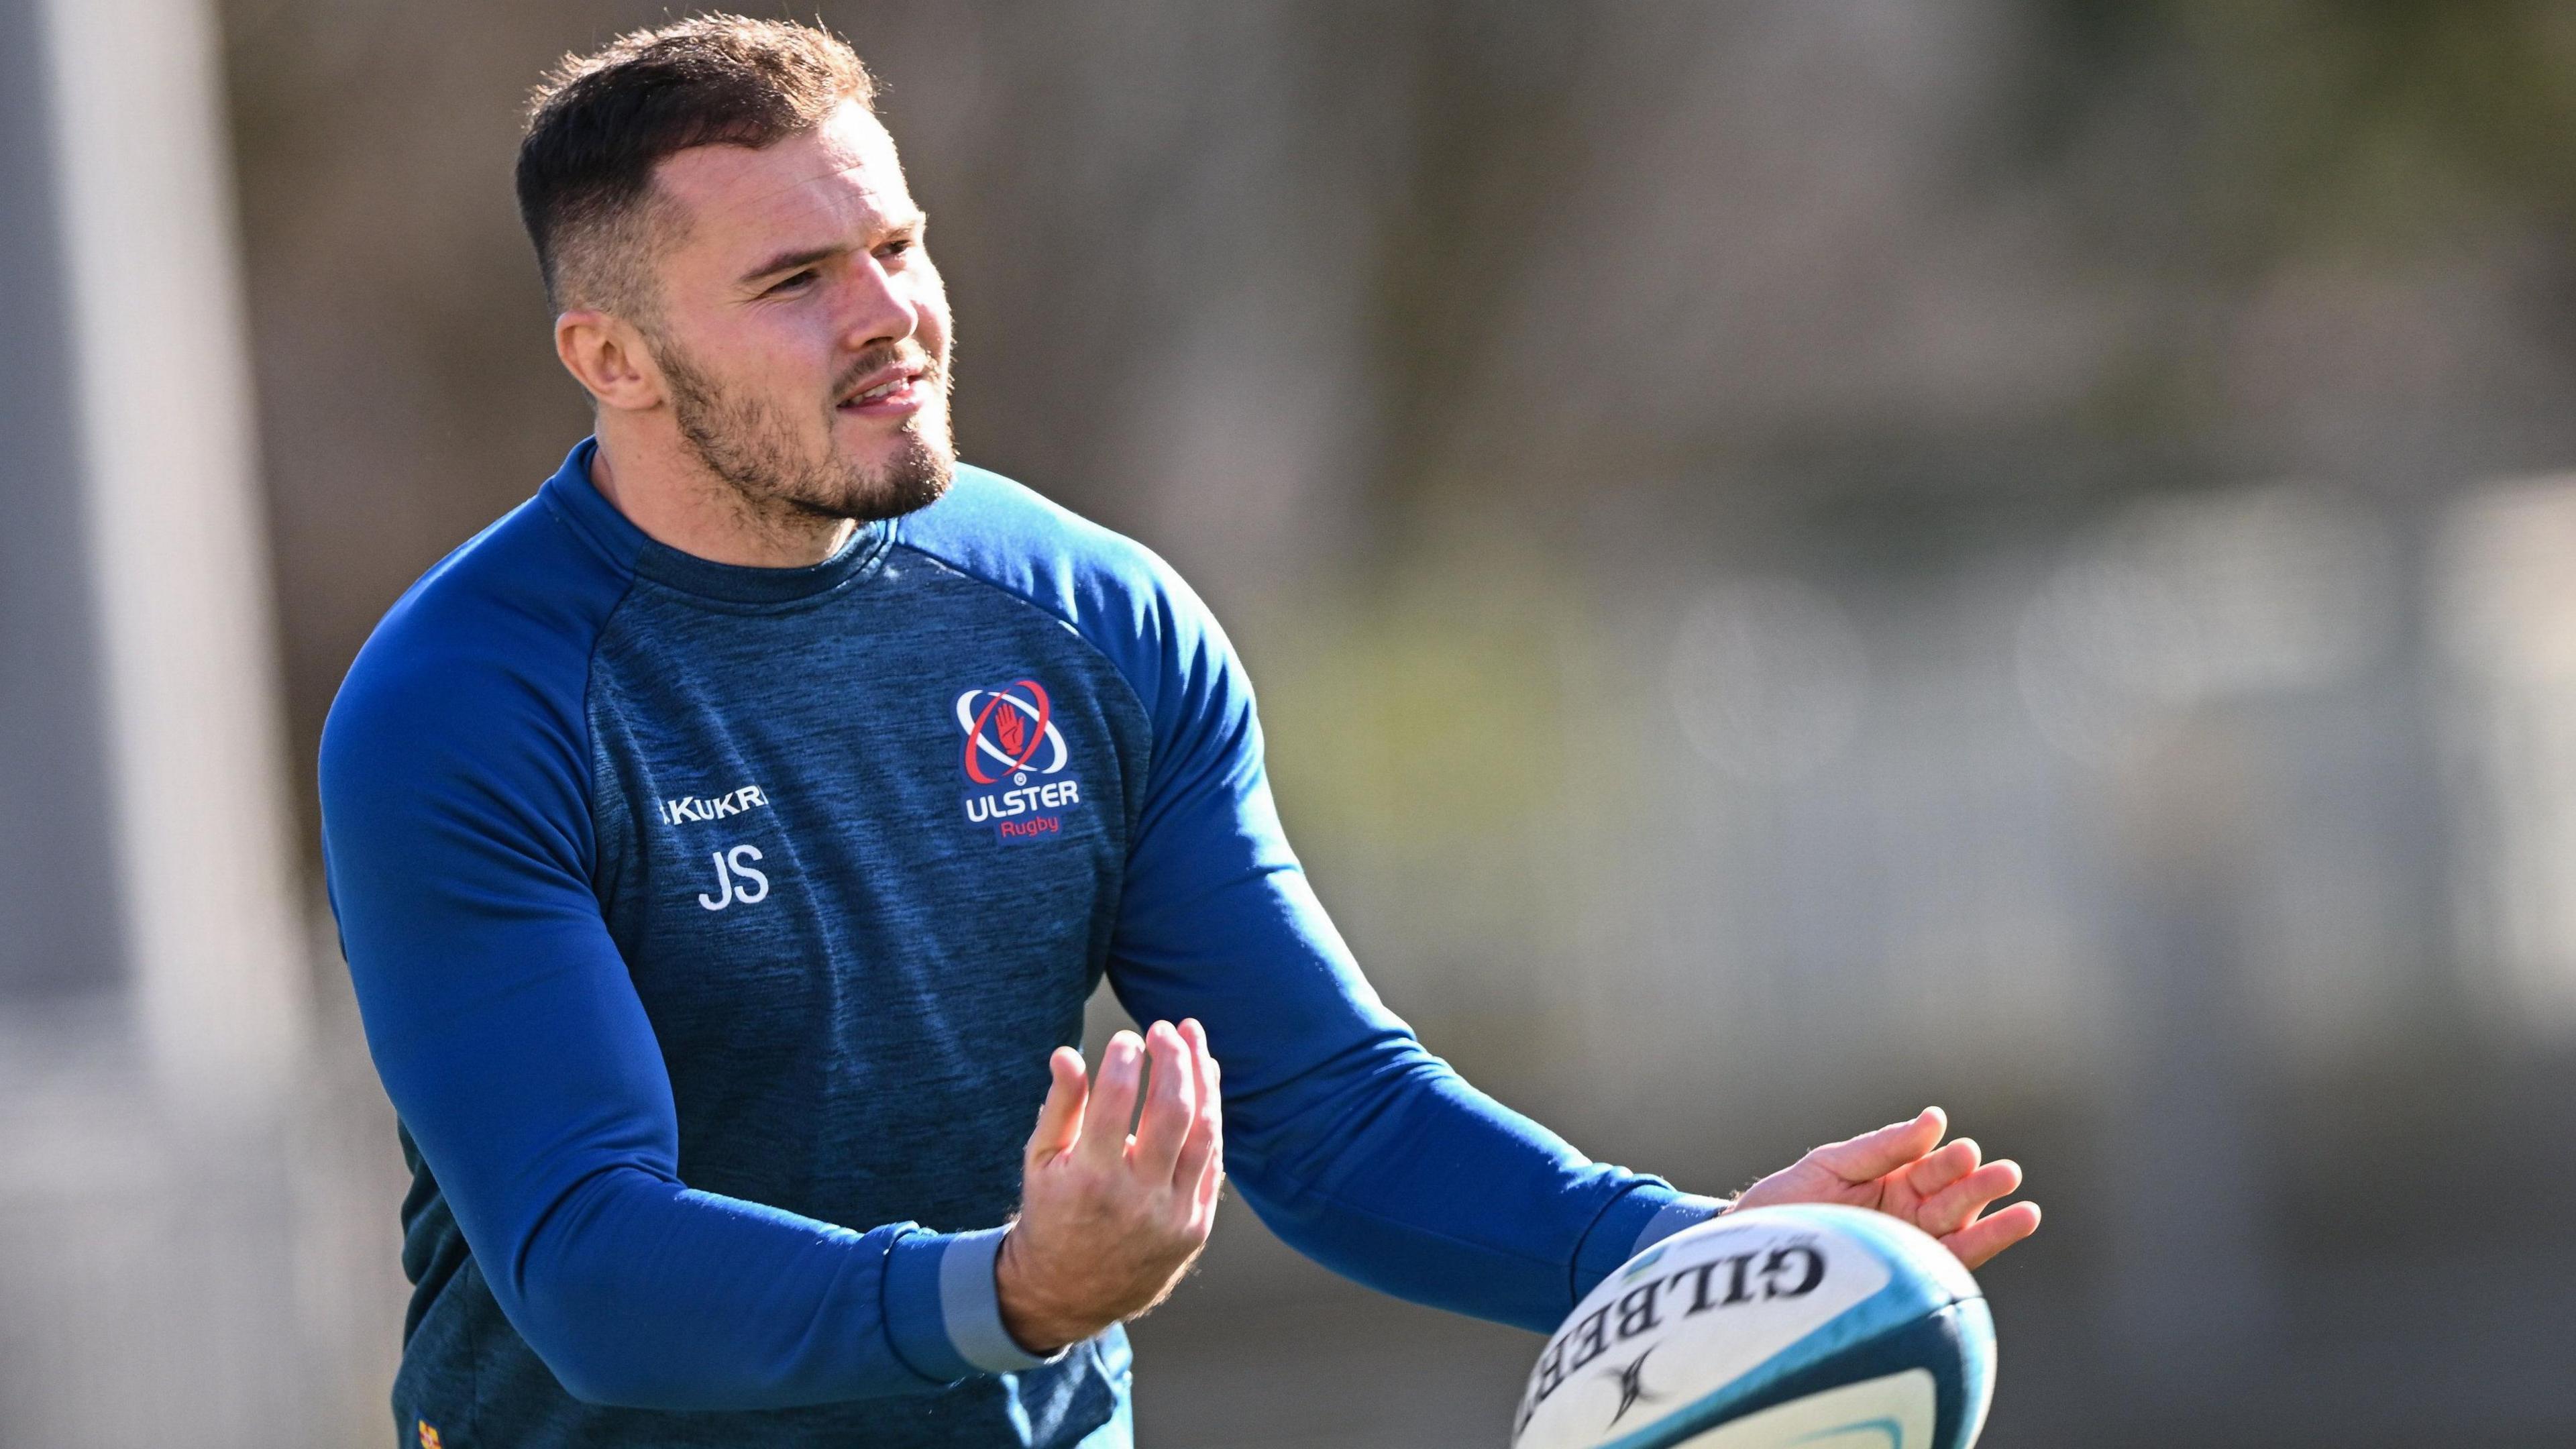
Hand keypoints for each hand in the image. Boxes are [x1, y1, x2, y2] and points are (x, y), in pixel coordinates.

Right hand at [996, 1019, 1223, 1352]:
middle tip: (1165, 1028)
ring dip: (1204, 1080)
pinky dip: (1210, 1121)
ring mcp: (1172, 1215)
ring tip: (1195, 1043)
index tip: (1127, 1038)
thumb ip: (1059, 1106)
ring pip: (1205, 1132)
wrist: (1071, 1292)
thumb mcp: (1041, 1162)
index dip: (1125, 1059)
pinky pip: (1212, 1162)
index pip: (1118, 1100)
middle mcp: (1137, 1197)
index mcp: (1091, 1177)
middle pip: (1173, 1110)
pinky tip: (1204, 1087)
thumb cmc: (1052, 1213)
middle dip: (1174, 1059)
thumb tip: (1067, 1053)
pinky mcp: (1195, 1227)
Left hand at [1728, 1106, 2038, 1269]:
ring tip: (2025, 1211)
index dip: (1947, 1161)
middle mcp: (1909, 1212)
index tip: (1963, 1150)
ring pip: (1961, 1231)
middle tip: (2005, 1174)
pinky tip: (2010, 1233)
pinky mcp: (1909, 1275)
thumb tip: (1936, 1119)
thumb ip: (1883, 1147)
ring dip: (1992, 1222)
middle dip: (1978, 1187)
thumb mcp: (1832, 1165)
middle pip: (1952, 1198)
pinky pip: (1949, 1264)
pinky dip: (1980, 1250)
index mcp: (1892, 1179)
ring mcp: (1911, 1244)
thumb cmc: (1790, 1202)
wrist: (1754, 1250)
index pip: (1930, 1168)